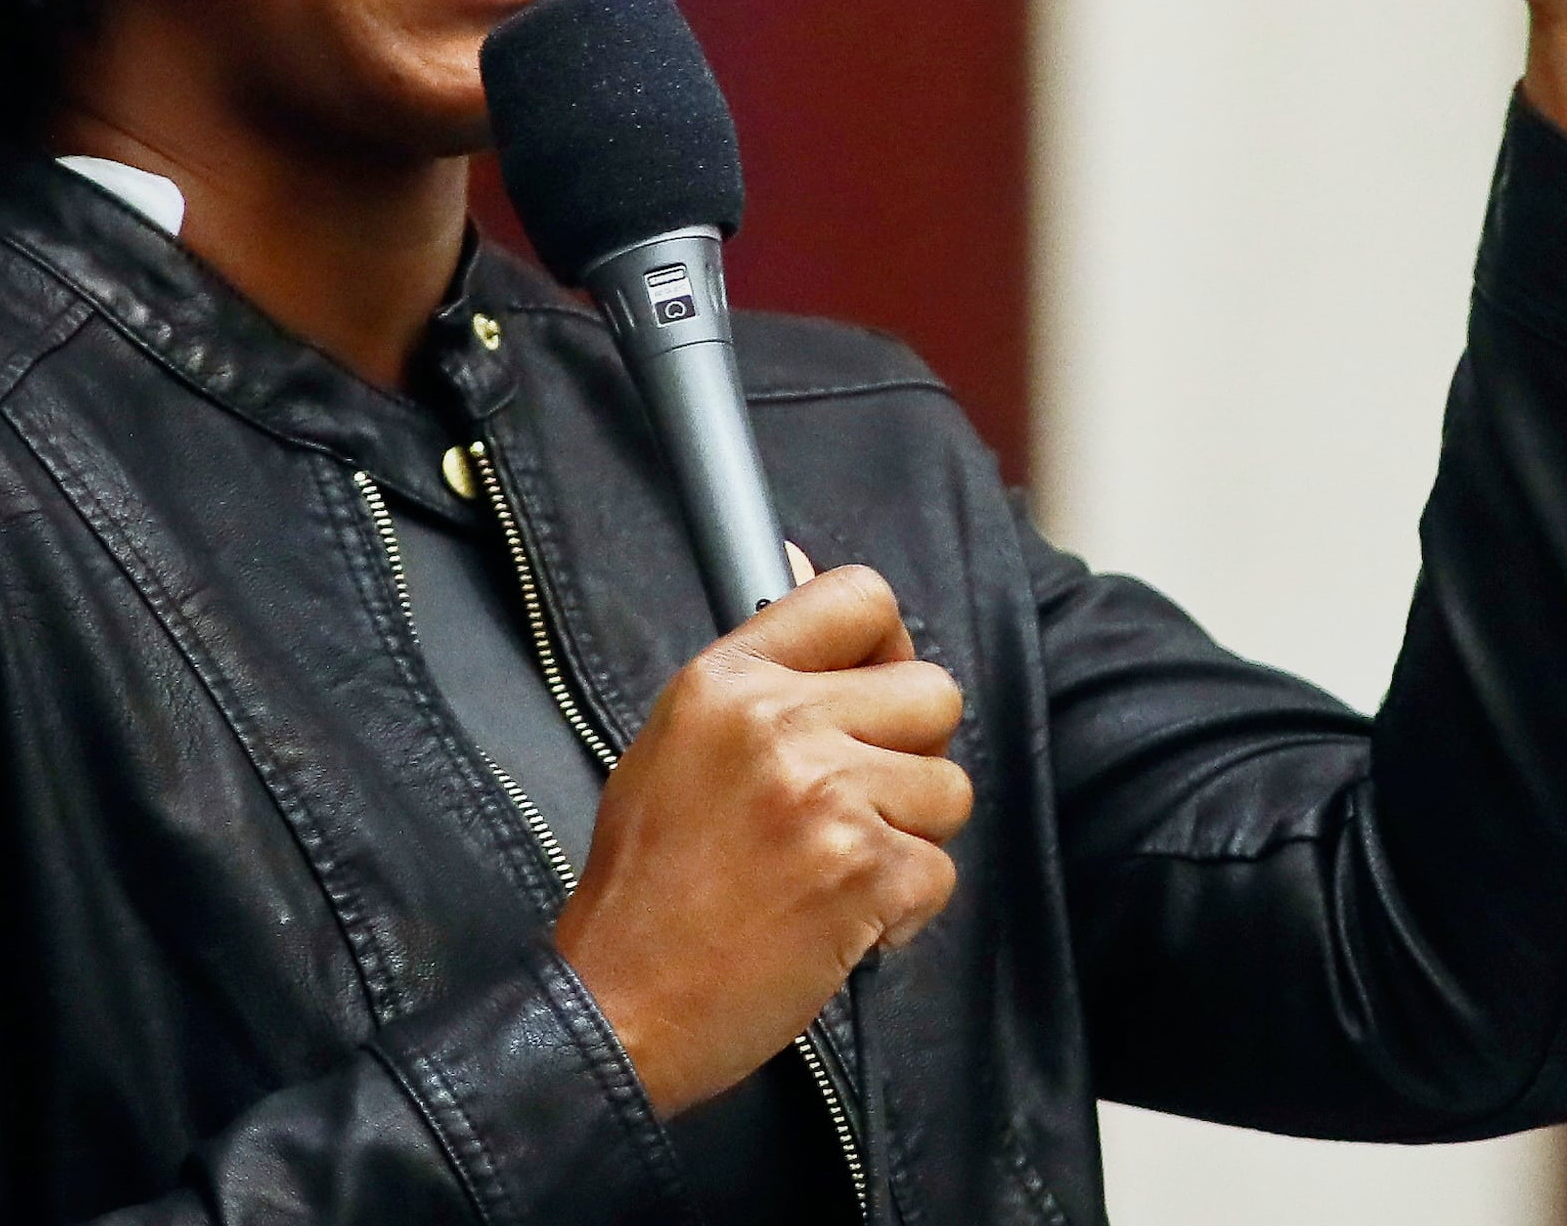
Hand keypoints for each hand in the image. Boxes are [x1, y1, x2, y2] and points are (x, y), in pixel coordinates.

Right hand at [550, 564, 970, 1113]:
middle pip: (933, 692)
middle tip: (854, 804)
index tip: (871, 695)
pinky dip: (903, 910)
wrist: (618, 1004)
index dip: (886, 649)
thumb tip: (797, 561)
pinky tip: (840, 923)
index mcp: (726, 681)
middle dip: (910, 754)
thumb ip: (755, 669)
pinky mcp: (863, 874)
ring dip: (909, 837)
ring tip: (834, 870)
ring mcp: (826, 798)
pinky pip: (940, 871)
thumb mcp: (673, 743)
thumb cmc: (646, 885)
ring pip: (948, 787)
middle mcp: (778, 724)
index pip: (862, 598)